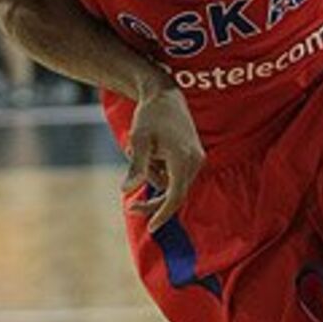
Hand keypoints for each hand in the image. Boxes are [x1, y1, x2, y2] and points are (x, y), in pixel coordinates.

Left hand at [122, 84, 204, 231]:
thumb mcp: (138, 141)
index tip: (151, 227)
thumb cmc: (150, 116)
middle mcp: (195, 160)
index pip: (176, 196)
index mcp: (183, 159)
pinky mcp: (192, 155)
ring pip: (173, 183)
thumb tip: (126, 190)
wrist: (164, 94)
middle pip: (175, 194)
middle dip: (153, 200)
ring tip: (134, 149)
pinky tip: (148, 150)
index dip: (163, 214)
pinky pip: (175, 173)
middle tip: (130, 206)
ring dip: (152, 177)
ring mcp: (196, 158)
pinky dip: (159, 170)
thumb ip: (136, 167)